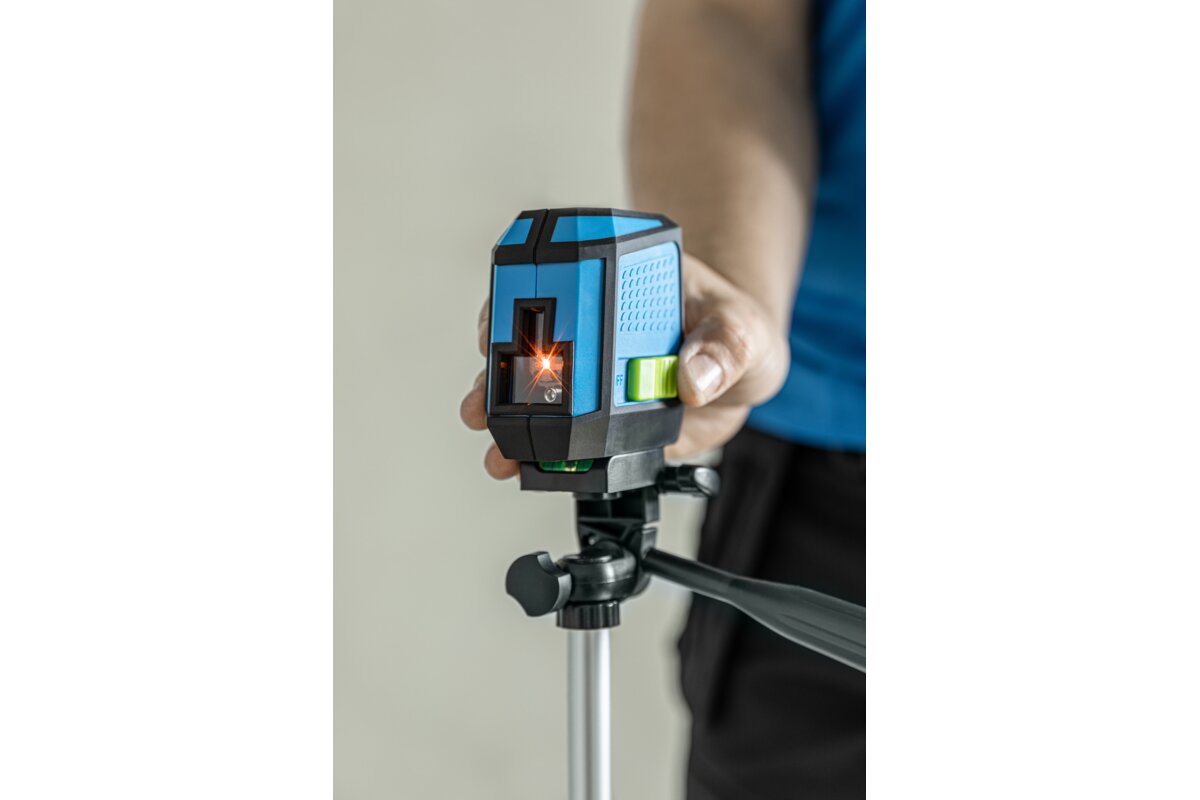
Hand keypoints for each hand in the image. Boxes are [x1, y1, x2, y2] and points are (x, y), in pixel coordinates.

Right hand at [459, 253, 789, 478]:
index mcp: (621, 283)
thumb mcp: (744, 329)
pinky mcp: (600, 419)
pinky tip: (523, 466)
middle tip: (487, 397)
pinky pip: (564, 437)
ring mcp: (593, 375)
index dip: (530, 301)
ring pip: (536, 392)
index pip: (561, 281)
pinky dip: (540, 453)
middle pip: (530, 339)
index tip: (519, 327)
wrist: (742, 371)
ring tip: (498, 446)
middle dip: (499, 369)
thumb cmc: (738, 330)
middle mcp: (595, 327)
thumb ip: (726, 347)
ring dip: (507, 421)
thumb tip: (694, 376)